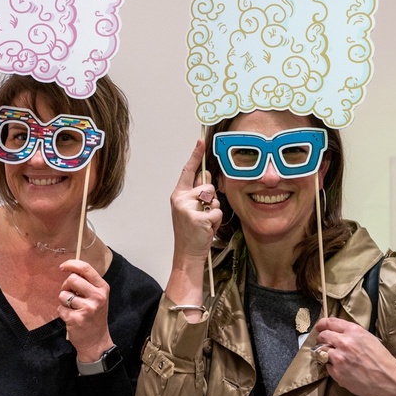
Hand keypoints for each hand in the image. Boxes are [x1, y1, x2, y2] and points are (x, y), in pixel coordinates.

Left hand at [58, 259, 112, 361]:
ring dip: (63, 301)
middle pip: (72, 279)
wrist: (96, 341)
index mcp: (102, 288)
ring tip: (72, 308)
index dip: (71, 264)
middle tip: (70, 295)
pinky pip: (60, 308)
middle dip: (66, 286)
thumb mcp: (97, 297)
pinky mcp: (76, 319)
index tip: (63, 266)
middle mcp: (97, 296)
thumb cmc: (95, 316)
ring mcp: (87, 308)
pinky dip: (62, 312)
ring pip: (63, 294)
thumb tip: (69, 269)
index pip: (86, 268)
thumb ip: (87, 283)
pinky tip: (71, 318)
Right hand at [170, 140, 221, 260]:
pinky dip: (216, 221)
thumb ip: (197, 193)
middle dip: (211, 200)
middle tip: (203, 215)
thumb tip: (207, 177)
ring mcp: (187, 208)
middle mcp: (180, 199)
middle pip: (207, 186)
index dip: (195, 155)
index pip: (188, 171)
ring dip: (214, 211)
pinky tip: (207, 229)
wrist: (187, 254)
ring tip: (205, 223)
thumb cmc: (191, 232)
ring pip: (214, 199)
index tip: (201, 141)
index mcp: (178, 195)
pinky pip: (217, 212)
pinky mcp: (197, 218)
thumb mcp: (190, 209)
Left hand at [314, 317, 395, 395]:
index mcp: (353, 331)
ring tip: (337, 358)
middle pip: (323, 336)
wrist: (387, 379)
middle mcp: (344, 342)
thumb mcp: (367, 337)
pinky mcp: (337, 372)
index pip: (329, 322)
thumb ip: (351, 332)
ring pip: (322, 351)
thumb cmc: (380, 358)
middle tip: (324, 343)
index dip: (322, 324)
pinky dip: (332, 367)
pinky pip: (327, 366)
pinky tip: (343, 369)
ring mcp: (339, 358)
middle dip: (322, 339)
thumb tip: (335, 330)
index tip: (319, 327)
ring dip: (326, 354)